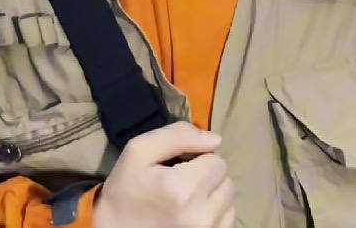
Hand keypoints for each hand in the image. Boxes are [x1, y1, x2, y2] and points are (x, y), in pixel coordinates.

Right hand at [93, 121, 234, 227]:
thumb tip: (214, 139)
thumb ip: (178, 135)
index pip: (217, 161)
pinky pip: (226, 220)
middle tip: (181, 183)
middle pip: (226, 180)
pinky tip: (192, 213)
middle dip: (207, 177)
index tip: (178, 169)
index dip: (198, 159)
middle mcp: (201, 215)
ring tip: (187, 200)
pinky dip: (214, 213)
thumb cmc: (126, 189)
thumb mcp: (140, 151)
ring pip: (229, 201)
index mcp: (183, 189)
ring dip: (212, 195)